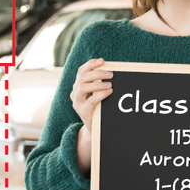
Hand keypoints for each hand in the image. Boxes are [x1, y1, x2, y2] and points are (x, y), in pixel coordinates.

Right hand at [70, 59, 112, 176]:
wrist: (95, 129)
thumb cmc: (100, 108)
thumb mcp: (98, 94)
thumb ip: (100, 83)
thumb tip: (113, 70)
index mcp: (78, 86)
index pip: (81, 71)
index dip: (91, 64)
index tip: (102, 61)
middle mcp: (75, 93)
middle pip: (82, 77)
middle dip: (97, 73)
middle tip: (111, 74)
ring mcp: (77, 103)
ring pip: (83, 87)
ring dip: (98, 83)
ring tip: (110, 84)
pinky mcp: (83, 112)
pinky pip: (91, 101)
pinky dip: (101, 94)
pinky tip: (109, 92)